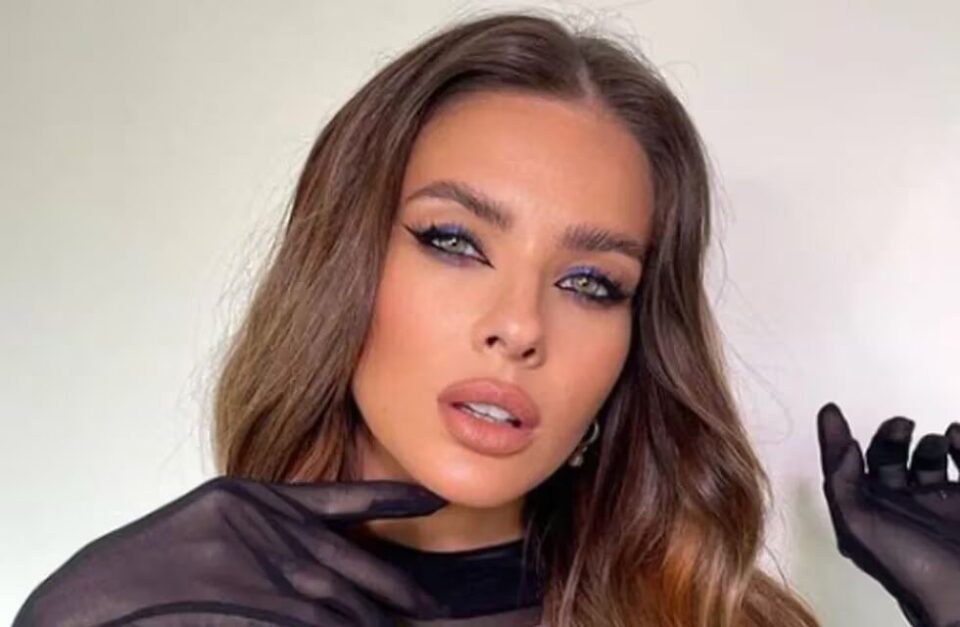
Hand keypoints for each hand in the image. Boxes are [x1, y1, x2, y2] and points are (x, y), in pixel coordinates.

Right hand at [14, 477, 449, 625]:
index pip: (340, 496)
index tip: (434, 499)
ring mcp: (252, 563)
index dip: (391, 497)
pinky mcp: (245, 598)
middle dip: (394, 590)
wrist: (99, 595)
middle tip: (430, 607)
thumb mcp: (218, 519)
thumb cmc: (156, 558)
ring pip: (334, 601)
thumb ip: (272, 529)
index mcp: (255, 495)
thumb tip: (330, 562)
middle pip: (347, 564)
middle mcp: (261, 524)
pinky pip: (306, 622)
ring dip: (369, 620)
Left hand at [817, 402, 959, 626]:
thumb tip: (844, 444)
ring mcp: (940, 502)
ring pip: (929, 458)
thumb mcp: (859, 526)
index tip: (832, 410)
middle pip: (890, 457)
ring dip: (929, 441)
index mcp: (872, 511)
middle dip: (891, 435)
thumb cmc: (912, 569)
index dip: (836, 439)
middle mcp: (904, 505)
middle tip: (900, 425)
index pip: (847, 467)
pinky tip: (956, 435)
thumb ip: (843, 482)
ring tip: (935, 440)